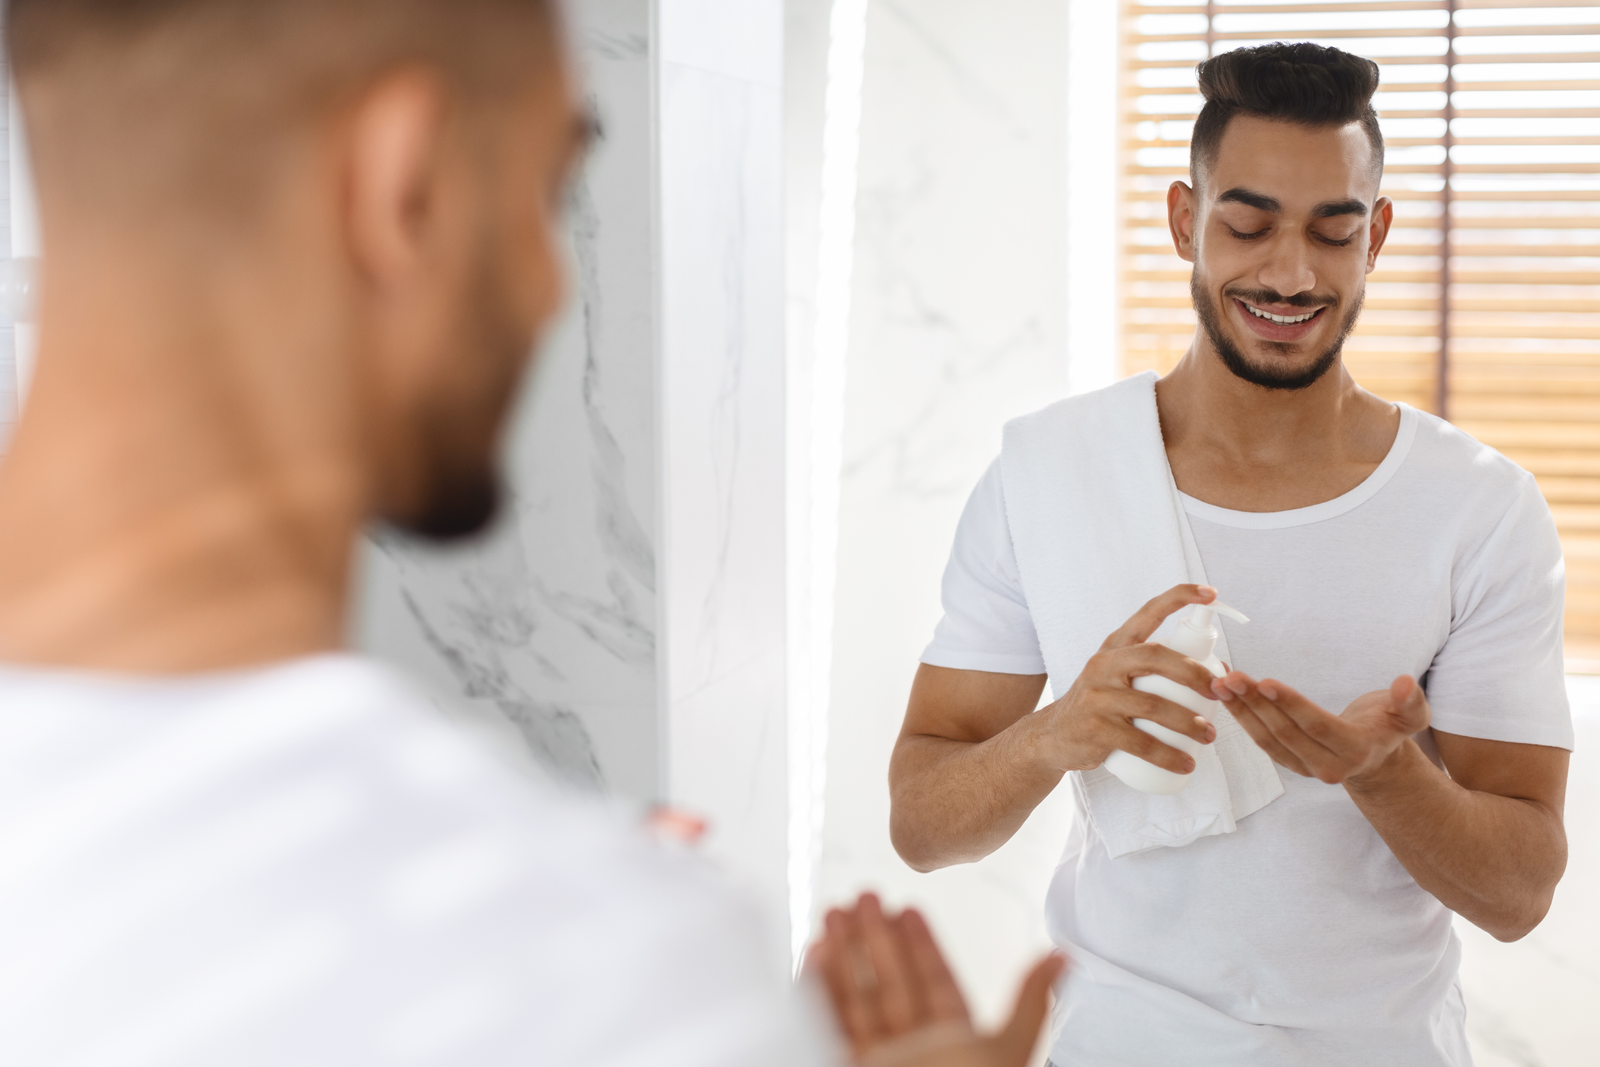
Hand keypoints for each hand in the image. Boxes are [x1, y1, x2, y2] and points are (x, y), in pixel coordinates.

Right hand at [803, 893, 1065, 1066]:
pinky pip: (827, 1021)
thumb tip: (1064, 958)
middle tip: (865, 895)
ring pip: (857, 996)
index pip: (935, 985)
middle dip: (875, 938)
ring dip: (844, 953)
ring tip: (837, 911)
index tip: (907, 907)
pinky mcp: (844, 1062)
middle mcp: (911, 1051)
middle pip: (890, 982)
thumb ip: (1028, 1004)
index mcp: (952, 1045)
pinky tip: (816, 953)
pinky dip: (819, 987)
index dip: (921, 945)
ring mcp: (876, 1059)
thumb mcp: (1004, 1052)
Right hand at [1036, 584, 1220, 775]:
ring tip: (1208, 735)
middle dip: (1195, 673)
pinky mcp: (1096, 728)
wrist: (1053, 736)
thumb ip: (1158, 669)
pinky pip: (1141, 743)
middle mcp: (1104, 664)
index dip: (1179, 598)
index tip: (1211, 593)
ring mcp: (1098, 696)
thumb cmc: (1100, 704)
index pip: (1148, 613)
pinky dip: (1168, 755)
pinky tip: (1185, 763)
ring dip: (1189, 723)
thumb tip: (1219, 672)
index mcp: (1115, 647)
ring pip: (1154, 705)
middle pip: (1156, 657)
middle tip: (1219, 692)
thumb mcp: (1119, 677)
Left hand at [1211, 671, 1430, 783]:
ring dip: (1242, 710)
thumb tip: (1405, 683)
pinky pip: (1262, 741)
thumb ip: (1409, 701)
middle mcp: (1329, 767)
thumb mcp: (1410, 715)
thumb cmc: (1389, 727)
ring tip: (1222, 683)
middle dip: (1255, 703)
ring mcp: (1306, 768)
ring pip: (1268, 738)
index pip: (1317, 725)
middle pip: (1286, 732)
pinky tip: (1228, 696)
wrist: (1376, 757)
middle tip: (1232, 677)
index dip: (1290, 704)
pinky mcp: (1290, 762)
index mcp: (1356, 751)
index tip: (1265, 682)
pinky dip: (1243, 717)